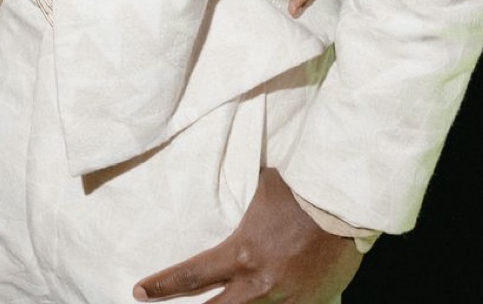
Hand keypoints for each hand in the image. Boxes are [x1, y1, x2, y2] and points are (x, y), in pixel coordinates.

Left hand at [133, 167, 361, 302]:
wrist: (343, 204)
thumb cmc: (298, 189)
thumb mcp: (259, 191)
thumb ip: (240, 205)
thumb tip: (230, 192)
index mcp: (241, 253)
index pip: (192, 276)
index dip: (163, 286)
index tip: (139, 292)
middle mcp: (260, 283)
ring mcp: (286, 298)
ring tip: (226, 302)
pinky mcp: (311, 303)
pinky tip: (272, 299)